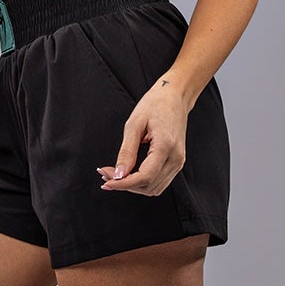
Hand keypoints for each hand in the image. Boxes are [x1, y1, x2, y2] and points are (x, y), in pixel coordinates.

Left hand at [96, 80, 188, 195]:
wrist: (175, 97)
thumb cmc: (155, 104)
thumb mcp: (134, 124)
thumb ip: (126, 152)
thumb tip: (118, 174)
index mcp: (165, 146)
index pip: (144, 177)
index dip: (123, 184)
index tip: (107, 182)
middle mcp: (176, 158)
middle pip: (148, 186)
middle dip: (125, 184)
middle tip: (105, 174)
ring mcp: (178, 162)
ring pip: (154, 188)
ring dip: (133, 186)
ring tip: (115, 175)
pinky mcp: (176, 162)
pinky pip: (159, 181)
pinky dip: (142, 182)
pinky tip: (129, 174)